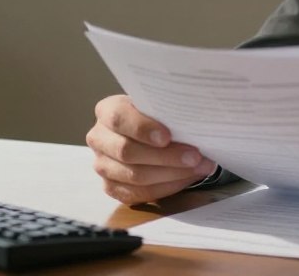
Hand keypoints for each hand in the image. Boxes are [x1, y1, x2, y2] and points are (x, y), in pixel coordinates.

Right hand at [86, 94, 216, 204]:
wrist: (152, 131)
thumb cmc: (159, 114)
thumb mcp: (160, 104)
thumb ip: (167, 109)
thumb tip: (192, 120)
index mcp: (107, 111)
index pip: (119, 118)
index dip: (142, 129)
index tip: (167, 137)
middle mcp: (99, 138)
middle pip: (127, 152)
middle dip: (165, 156)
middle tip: (195, 157)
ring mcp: (102, 165)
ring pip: (134, 176)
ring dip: (172, 174)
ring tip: (199, 168)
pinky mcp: (111, 187)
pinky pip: (138, 194)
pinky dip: (167, 187)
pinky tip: (187, 178)